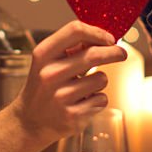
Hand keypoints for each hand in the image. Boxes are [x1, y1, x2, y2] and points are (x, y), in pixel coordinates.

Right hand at [12, 20, 126, 139]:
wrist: (30, 121)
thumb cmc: (44, 86)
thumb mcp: (48, 62)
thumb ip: (72, 47)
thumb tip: (103, 37)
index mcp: (43, 55)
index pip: (75, 30)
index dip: (97, 32)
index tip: (110, 38)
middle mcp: (49, 74)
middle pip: (93, 54)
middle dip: (114, 52)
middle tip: (121, 53)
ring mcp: (60, 96)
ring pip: (101, 79)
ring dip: (100, 81)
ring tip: (85, 88)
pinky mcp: (72, 115)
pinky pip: (101, 99)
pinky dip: (98, 100)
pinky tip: (83, 103)